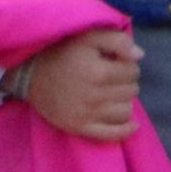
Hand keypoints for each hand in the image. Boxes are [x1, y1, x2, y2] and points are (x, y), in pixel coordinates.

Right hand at [18, 25, 141, 140]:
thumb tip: (140, 55)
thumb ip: (118, 40)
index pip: (133, 71)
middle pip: (131, 91)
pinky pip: (110, 134)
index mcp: (99, 72)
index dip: (127, 64)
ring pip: (125, 111)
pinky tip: (133, 125)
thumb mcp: (89, 37)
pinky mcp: (78, 127)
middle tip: (112, 76)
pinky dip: (125, 130)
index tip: (116, 62)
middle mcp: (94, 96)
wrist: (30, 74)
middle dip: (126, 81)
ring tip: (113, 93)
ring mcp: (86, 115)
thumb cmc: (62, 52)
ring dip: (124, 100)